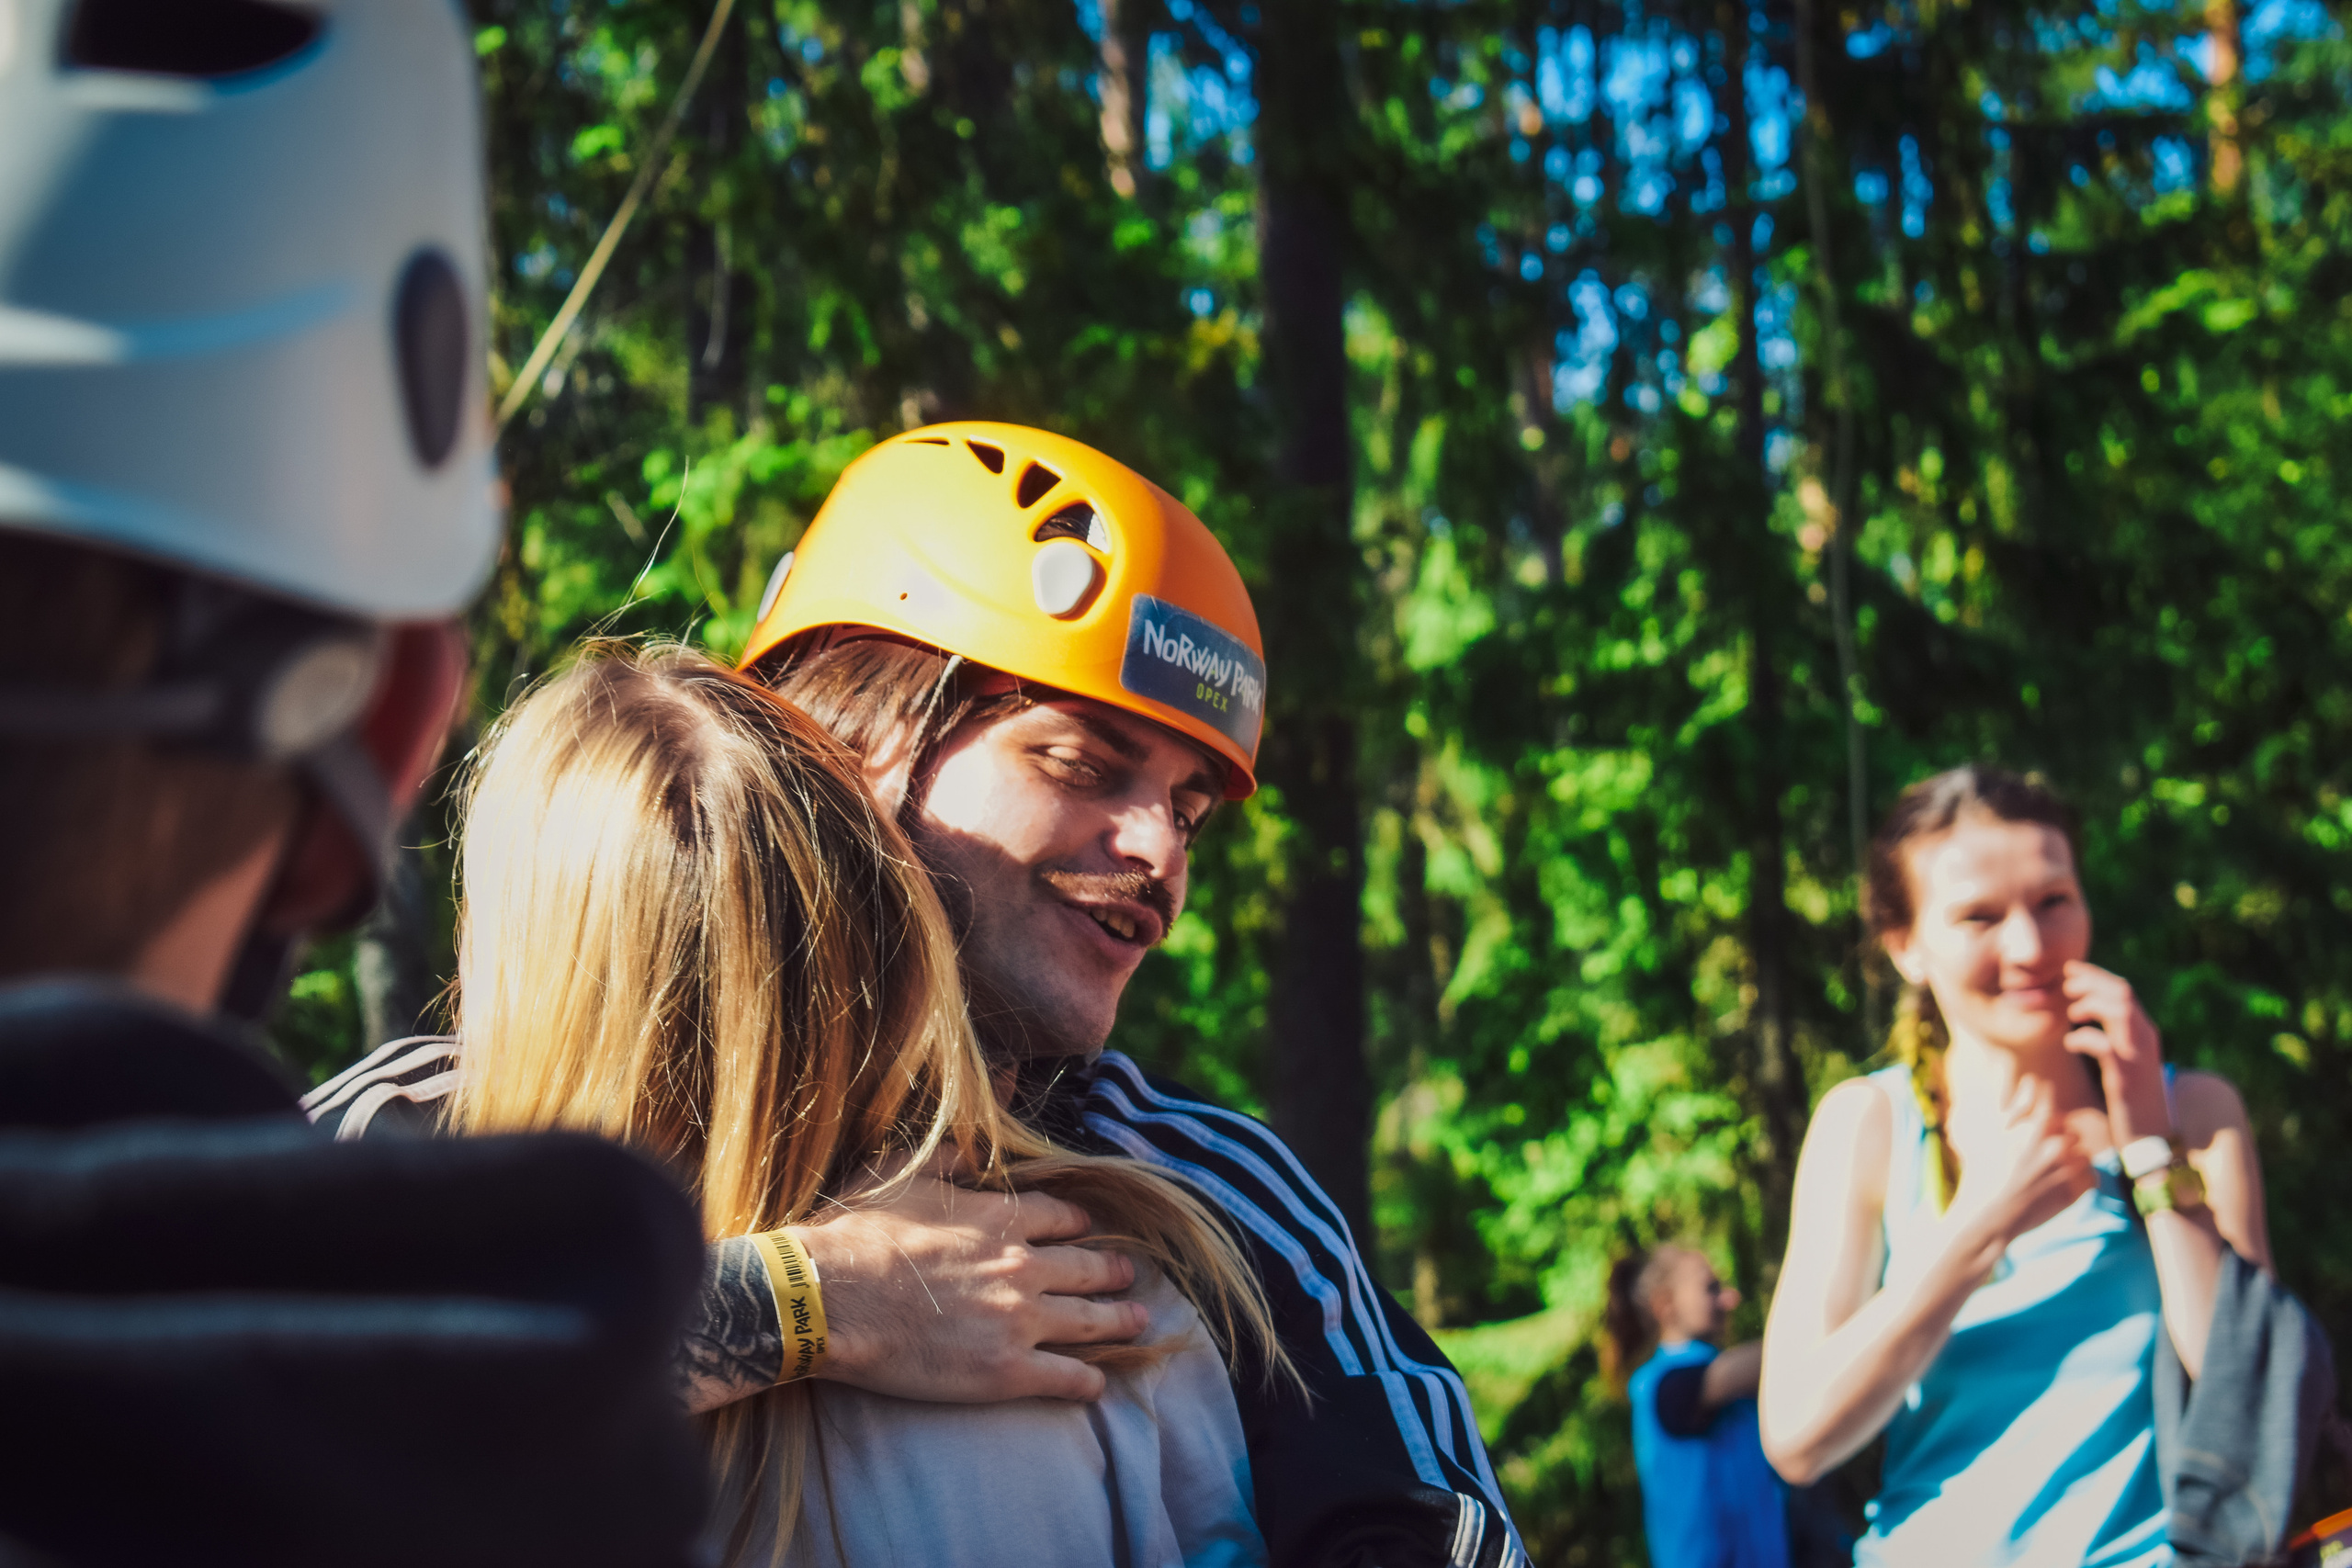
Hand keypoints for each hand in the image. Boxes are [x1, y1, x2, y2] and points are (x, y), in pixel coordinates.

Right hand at [791, 1172, 1146, 1402]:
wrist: (833, 1297)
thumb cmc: (858, 1234)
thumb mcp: (900, 1173)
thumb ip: (945, 1159)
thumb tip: (970, 1152)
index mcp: (999, 1218)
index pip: (1060, 1218)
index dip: (1078, 1225)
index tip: (1088, 1230)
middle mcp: (1021, 1265)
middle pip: (1087, 1268)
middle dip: (1113, 1271)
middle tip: (1130, 1275)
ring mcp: (1020, 1320)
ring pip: (1090, 1321)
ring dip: (1119, 1321)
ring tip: (1139, 1321)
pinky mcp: (1008, 1371)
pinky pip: (1066, 1377)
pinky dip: (1088, 1381)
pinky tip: (1098, 1385)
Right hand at [1949, 1075, 2093, 1246]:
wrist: (1991, 1212)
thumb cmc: (1987, 1169)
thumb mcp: (1996, 1131)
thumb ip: (2019, 1103)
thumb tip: (2032, 1079)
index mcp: (2038, 1126)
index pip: (2056, 1112)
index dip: (2047, 1124)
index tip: (2036, 1138)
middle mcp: (2057, 1145)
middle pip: (2073, 1135)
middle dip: (2061, 1145)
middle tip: (2038, 1163)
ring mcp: (2067, 1170)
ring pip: (2085, 1156)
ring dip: (2072, 1165)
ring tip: (2048, 1178)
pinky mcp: (2075, 1192)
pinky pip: (2093, 1178)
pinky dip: (2081, 1184)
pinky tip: (2059, 1188)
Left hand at [2062, 959, 2170, 1142]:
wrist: (2150, 1137)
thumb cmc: (2131, 1098)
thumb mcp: (2125, 1061)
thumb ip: (2114, 1036)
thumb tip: (2088, 1012)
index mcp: (2145, 1033)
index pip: (2124, 991)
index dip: (2095, 976)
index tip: (2070, 970)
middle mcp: (2146, 1039)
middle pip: (2122, 993)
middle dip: (2090, 981)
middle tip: (2065, 985)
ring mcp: (2138, 1058)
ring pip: (2119, 1011)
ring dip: (2089, 1004)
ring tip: (2070, 1014)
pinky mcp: (2126, 1078)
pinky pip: (2105, 1046)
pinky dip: (2083, 1038)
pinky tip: (2070, 1043)